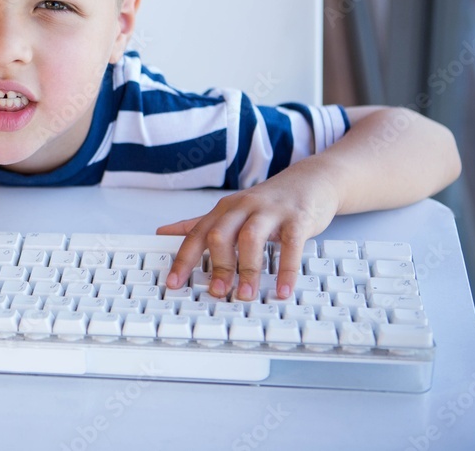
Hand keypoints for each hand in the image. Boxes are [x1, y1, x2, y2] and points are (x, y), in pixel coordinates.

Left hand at [156, 167, 338, 300]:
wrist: (310, 180)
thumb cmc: (267, 202)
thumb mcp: (231, 210)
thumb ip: (200, 223)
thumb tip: (163, 232)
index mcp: (224, 209)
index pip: (197, 234)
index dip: (183, 259)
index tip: (173, 283)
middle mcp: (244, 207)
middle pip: (221, 234)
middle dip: (218, 265)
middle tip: (218, 292)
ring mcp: (270, 211)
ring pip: (251, 238)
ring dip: (248, 269)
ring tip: (247, 294)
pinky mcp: (297, 218)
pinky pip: (290, 245)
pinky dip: (286, 269)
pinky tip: (283, 289)